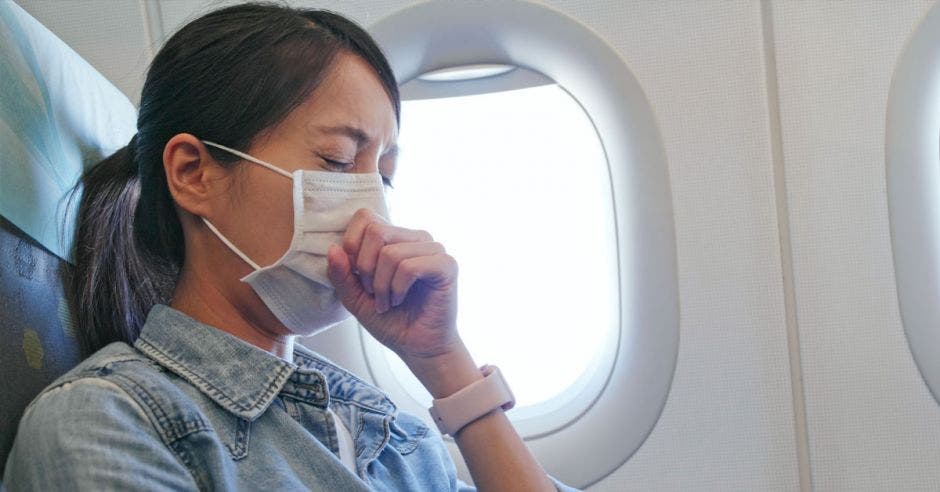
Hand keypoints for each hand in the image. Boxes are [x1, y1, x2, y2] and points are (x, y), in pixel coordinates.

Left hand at [327, 209, 461, 360]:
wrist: (417, 347)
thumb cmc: (391, 320)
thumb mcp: (355, 297)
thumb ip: (341, 274)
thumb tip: (333, 249)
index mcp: (394, 237)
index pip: (366, 217)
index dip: (352, 246)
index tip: (358, 276)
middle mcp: (415, 237)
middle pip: (376, 231)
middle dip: (366, 268)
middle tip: (374, 292)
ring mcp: (433, 249)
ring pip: (391, 252)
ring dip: (382, 285)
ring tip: (388, 302)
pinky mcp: (446, 265)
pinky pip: (410, 267)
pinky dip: (398, 288)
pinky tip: (401, 299)